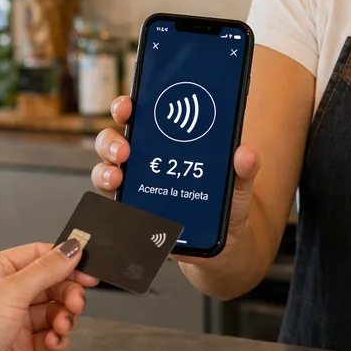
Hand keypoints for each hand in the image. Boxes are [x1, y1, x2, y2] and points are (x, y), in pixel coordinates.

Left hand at [0, 241, 97, 350]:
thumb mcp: (11, 291)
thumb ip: (46, 270)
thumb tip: (71, 249)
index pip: (38, 256)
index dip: (64, 261)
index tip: (88, 270)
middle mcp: (4, 294)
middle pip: (50, 285)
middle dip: (67, 294)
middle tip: (75, 304)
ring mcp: (12, 321)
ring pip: (52, 312)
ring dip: (63, 318)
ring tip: (61, 327)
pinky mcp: (20, 347)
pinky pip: (49, 336)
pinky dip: (56, 339)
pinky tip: (53, 342)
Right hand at [91, 97, 261, 261]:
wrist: (227, 244)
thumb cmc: (229, 204)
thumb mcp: (239, 182)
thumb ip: (244, 168)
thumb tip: (245, 153)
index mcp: (167, 142)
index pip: (139, 116)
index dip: (126, 107)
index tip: (128, 106)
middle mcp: (145, 161)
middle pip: (113, 142)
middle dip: (110, 141)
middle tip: (124, 149)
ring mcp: (137, 188)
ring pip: (106, 171)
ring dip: (105, 171)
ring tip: (118, 176)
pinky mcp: (136, 216)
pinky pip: (114, 207)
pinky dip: (112, 204)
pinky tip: (121, 206)